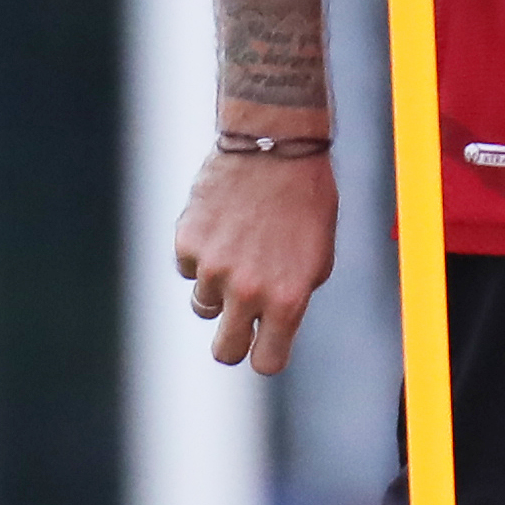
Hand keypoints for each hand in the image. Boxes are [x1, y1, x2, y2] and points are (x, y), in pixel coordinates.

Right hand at [174, 148, 341, 373]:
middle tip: (238, 320)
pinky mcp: (187, 242)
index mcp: (287, 299)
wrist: (274, 143)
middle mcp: (247, 291)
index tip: (264, 345)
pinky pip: (188, 266)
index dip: (265, 355)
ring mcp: (213, 268)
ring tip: (238, 248)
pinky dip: (201, 252)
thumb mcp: (317, 256)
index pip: (266, 362)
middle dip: (232, 340)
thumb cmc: (306, 200)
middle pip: (225, 351)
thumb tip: (269, 325)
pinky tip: (222, 223)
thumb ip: (292, 297)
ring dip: (217, 287)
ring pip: (203, 304)